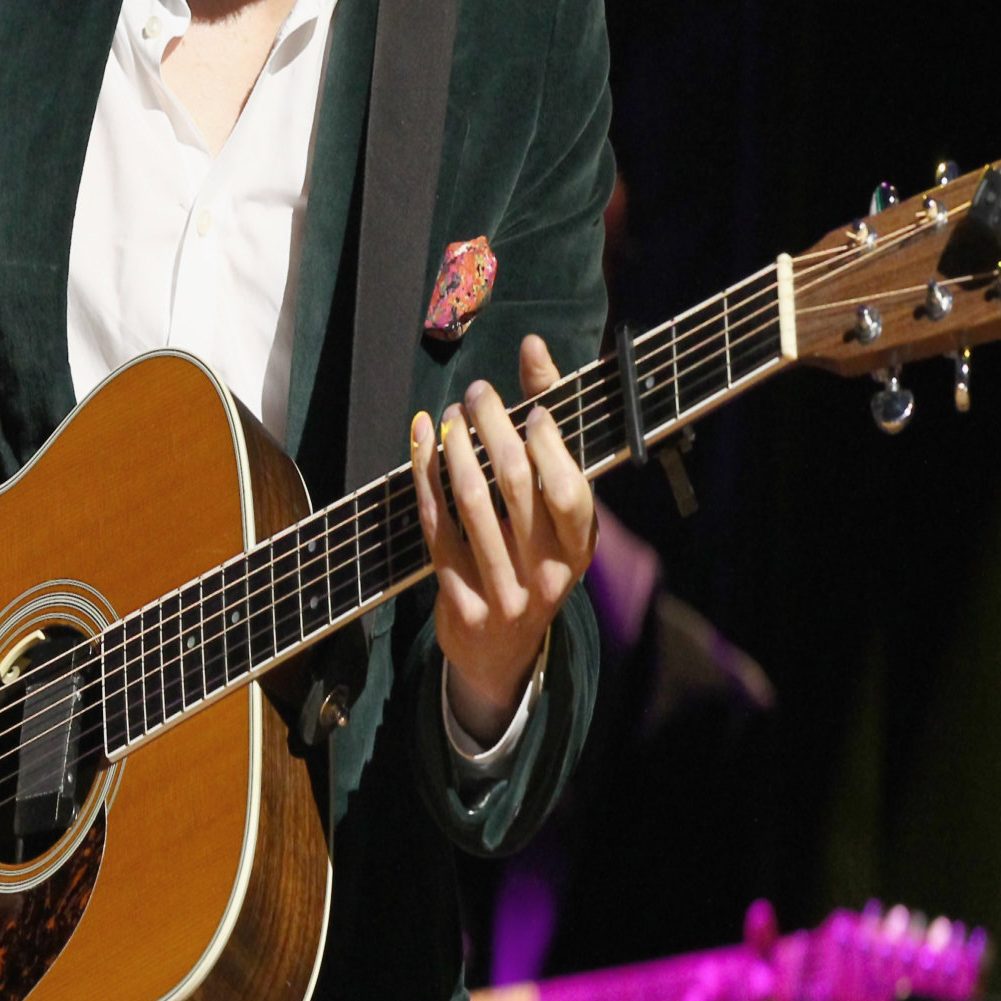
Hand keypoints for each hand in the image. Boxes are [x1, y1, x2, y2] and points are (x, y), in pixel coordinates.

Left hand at [411, 334, 596, 746]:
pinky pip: (435, 523)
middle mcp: (546, 573)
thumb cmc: (532, 556)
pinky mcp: (458, 599)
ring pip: (470, 500)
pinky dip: (424, 473)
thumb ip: (551, 427)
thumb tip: (535, 348)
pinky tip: (421, 438)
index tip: (528, 408)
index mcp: (579, 549)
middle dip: (493, 426)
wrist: (501, 652)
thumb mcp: (555, 510)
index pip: (569, 491)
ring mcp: (501, 591)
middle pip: (515, 484)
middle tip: (477, 393)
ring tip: (452, 414)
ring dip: (455, 445)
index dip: (547, 443)